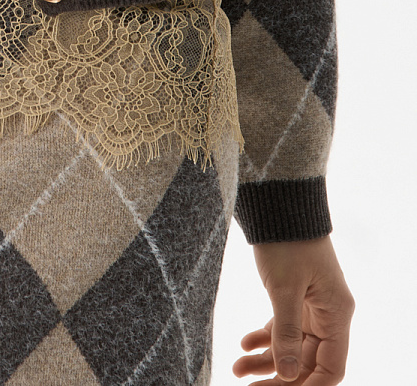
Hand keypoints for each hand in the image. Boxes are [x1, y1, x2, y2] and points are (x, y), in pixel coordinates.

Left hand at [233, 235, 353, 382]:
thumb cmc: (287, 240)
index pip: (331, 368)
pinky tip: (243, 345)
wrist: (278, 204)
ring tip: (236, 369)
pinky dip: (263, 338)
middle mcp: (328, 314)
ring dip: (266, 360)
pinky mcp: (294, 297)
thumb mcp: (284, 288)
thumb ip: (285, 333)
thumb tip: (287, 374)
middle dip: (280, 377)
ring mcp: (311, 306)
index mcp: (336, 314)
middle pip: (308, 362)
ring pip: (291, 347)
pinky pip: (281, 328)